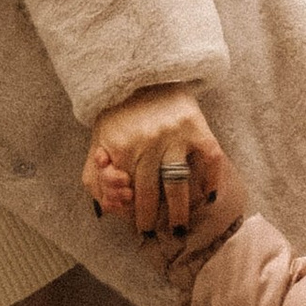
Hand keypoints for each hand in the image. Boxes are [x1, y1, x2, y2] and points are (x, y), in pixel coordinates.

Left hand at [82, 84, 227, 237]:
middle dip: (150, 219)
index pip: (123, 193)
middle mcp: (146, 142)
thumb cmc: (120, 114)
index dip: (128, 211)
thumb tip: (108, 208)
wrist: (144, 73)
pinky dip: (211, 180)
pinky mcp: (197, 127)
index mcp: (118, 147)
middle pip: (149, 194)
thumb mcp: (98, 141)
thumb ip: (94, 175)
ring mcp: (173, 135)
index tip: (133, 223)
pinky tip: (208, 196)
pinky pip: (210, 160)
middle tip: (153, 233)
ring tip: (178, 228)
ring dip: (178, 211)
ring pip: (177, 184)